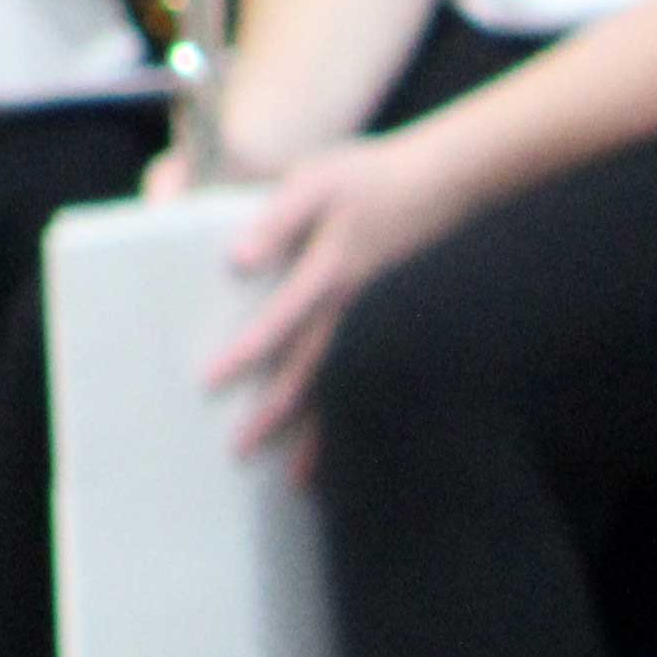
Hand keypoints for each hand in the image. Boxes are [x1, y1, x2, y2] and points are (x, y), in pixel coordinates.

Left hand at [202, 128, 483, 455]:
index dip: (243, 355)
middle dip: (273, 415)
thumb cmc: (373, 175)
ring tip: (298, 481)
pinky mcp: (398, 327)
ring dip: (320, 437)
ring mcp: (380, 323)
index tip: (208, 384)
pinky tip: (348, 447)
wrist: (447, 180)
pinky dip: (360, 419)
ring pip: (345, 390)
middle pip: (307, 374)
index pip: (277, 324)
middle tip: (240, 451)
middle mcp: (354, 308)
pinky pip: (375, 383)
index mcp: (329, 272)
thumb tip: (238, 260)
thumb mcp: (317, 179)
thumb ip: (277, 218)